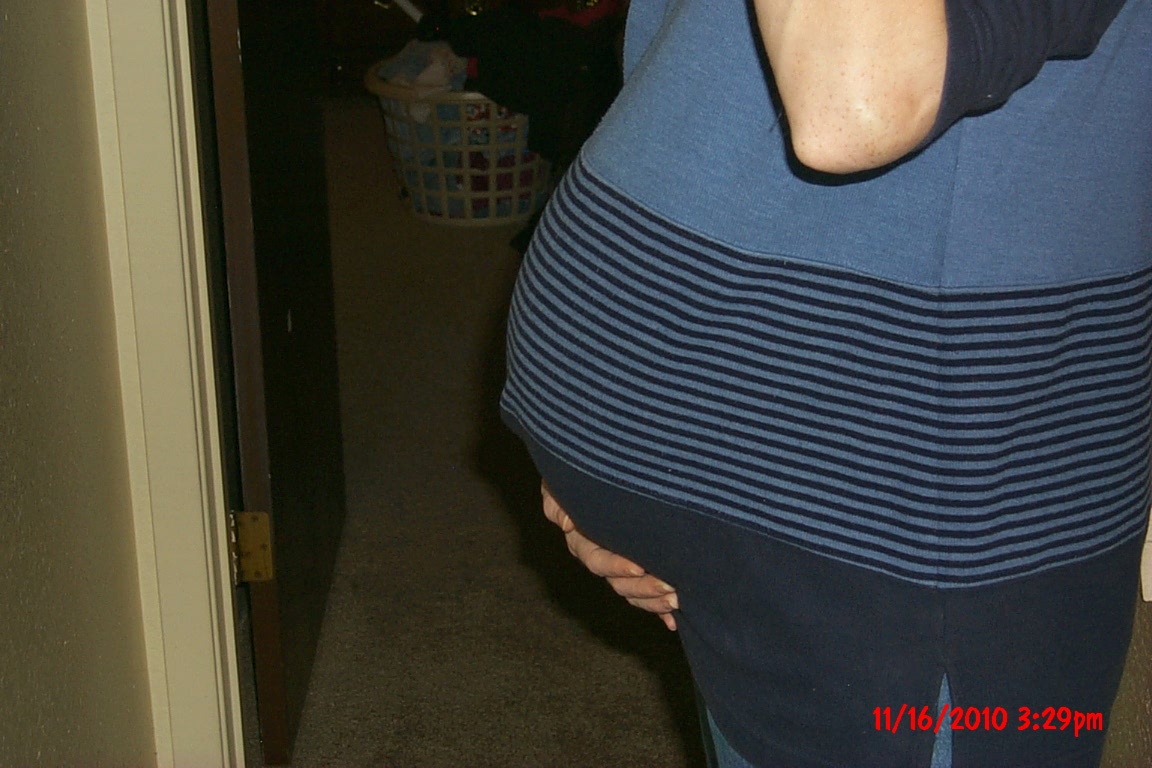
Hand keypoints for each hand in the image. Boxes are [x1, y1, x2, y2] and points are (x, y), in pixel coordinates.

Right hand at [541, 481, 679, 629]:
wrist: (606, 468)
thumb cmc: (583, 469)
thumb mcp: (561, 483)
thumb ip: (557, 502)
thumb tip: (566, 524)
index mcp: (583, 540)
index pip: (597, 560)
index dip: (616, 566)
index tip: (638, 566)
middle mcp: (602, 556)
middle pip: (619, 582)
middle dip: (644, 588)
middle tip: (670, 587)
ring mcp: (621, 564)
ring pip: (633, 592)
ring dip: (654, 600)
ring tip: (676, 599)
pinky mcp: (639, 568)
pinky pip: (646, 595)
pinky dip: (658, 609)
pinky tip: (673, 621)